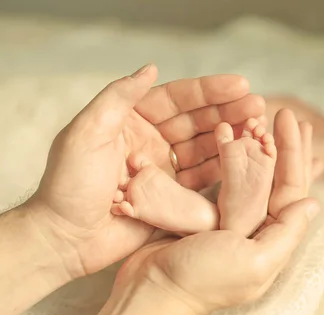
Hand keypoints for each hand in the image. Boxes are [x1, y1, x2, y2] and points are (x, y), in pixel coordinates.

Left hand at [27, 64, 263, 278]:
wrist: (64, 238)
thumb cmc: (69, 184)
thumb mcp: (87, 132)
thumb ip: (119, 97)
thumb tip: (151, 67)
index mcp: (130, 121)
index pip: (176, 99)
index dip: (209, 91)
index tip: (240, 84)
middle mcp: (150, 142)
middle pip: (197, 122)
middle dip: (228, 112)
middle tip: (259, 106)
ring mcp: (162, 171)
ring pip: (204, 149)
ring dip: (230, 138)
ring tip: (259, 131)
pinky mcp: (170, 198)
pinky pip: (201, 180)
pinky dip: (222, 169)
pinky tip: (244, 160)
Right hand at [113, 109, 318, 313]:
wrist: (152, 289)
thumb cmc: (203, 280)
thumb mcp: (254, 261)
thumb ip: (286, 233)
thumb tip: (315, 203)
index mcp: (271, 237)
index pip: (293, 188)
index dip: (297, 153)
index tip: (298, 122)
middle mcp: (255, 227)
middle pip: (277, 178)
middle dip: (285, 146)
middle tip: (287, 115)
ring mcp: (229, 220)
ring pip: (251, 175)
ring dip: (258, 147)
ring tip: (263, 122)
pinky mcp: (202, 214)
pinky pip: (222, 180)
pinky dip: (229, 158)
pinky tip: (235, 143)